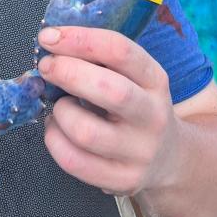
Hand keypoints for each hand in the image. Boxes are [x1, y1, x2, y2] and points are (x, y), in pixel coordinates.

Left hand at [36, 25, 180, 195]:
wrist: (169, 159)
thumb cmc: (136, 107)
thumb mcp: (133, 79)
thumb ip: (100, 61)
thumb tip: (52, 43)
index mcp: (155, 81)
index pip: (120, 51)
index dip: (80, 39)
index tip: (49, 37)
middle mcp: (153, 116)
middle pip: (109, 90)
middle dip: (68, 73)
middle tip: (47, 67)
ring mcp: (139, 152)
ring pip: (86, 131)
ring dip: (59, 113)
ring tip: (57, 107)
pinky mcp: (123, 180)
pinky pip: (74, 161)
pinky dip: (54, 141)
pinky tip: (56, 130)